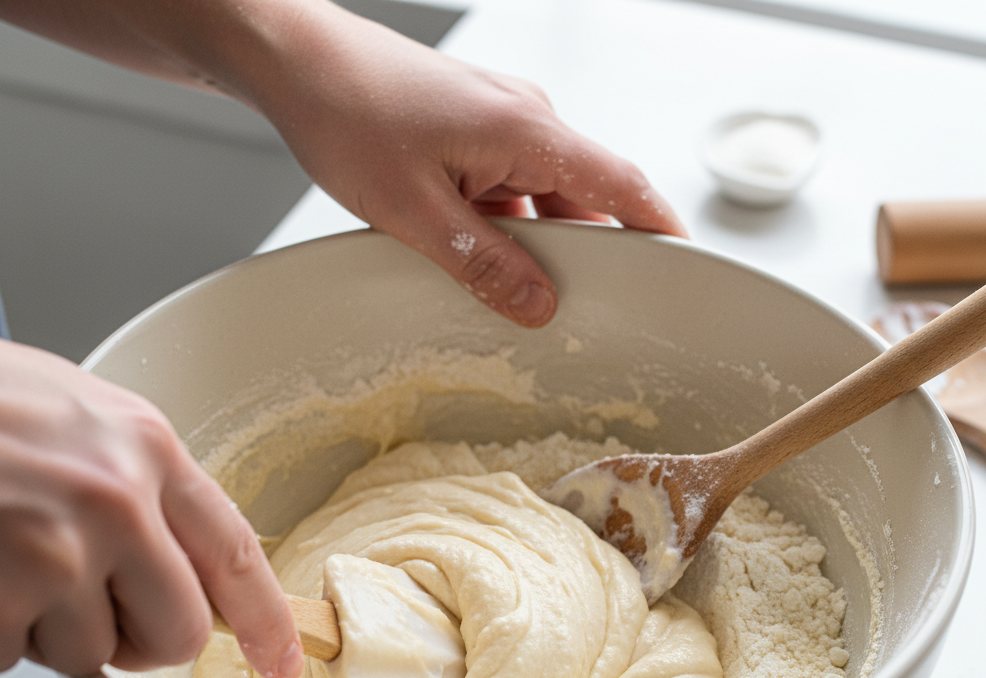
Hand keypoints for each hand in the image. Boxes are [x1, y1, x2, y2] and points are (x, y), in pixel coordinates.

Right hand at [0, 340, 302, 677]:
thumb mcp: (81, 418)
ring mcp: (52, 551)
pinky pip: (13, 657)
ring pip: (88, 652)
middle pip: (179, 631)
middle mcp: (114, 501)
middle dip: (140, 639)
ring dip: (47, 629)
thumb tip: (180, 558)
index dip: (266, 617)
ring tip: (6, 558)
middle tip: (90, 607)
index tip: (284, 657)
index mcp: (146, 450)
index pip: (236, 552)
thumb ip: (141, 485)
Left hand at [234, 4, 686, 326]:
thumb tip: (537, 304)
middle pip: (587, 196)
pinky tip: (476, 250)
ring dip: (538, 240)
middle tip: (587, 306)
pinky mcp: (477, 129)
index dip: (657, 228)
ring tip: (512, 283)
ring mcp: (502, 122)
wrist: (299, 62)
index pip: (619, 184)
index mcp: (526, 131)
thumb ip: (482, 262)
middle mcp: (526, 120)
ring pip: (546, 195)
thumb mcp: (415, 210)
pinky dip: (508, 221)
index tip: (686, 265)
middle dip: (591, 252)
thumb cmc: (349, 116)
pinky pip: (513, 184)